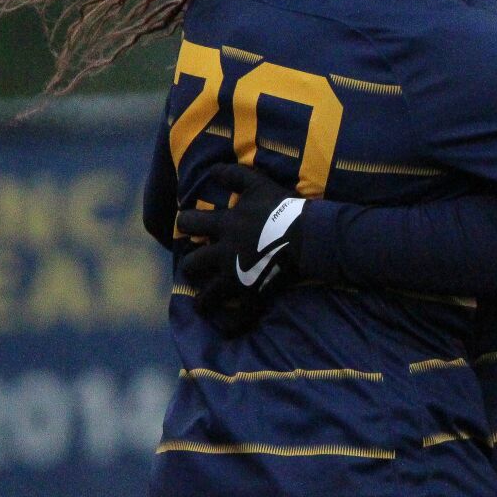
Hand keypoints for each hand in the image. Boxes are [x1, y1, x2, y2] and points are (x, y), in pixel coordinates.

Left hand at [176, 164, 306, 332]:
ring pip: (206, 296)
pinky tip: (227, 327)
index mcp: (224, 225)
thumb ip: (234, 175)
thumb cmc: (285, 209)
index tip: (188, 227)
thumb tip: (212, 169)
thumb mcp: (259, 184)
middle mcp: (224, 253)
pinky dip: (230, 325)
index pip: (189, 223)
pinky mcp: (253, 295)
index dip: (185, 224)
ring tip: (205, 303)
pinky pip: (235, 318)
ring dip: (203, 301)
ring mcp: (236, 277)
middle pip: (191, 265)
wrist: (311, 236)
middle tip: (196, 268)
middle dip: (191, 267)